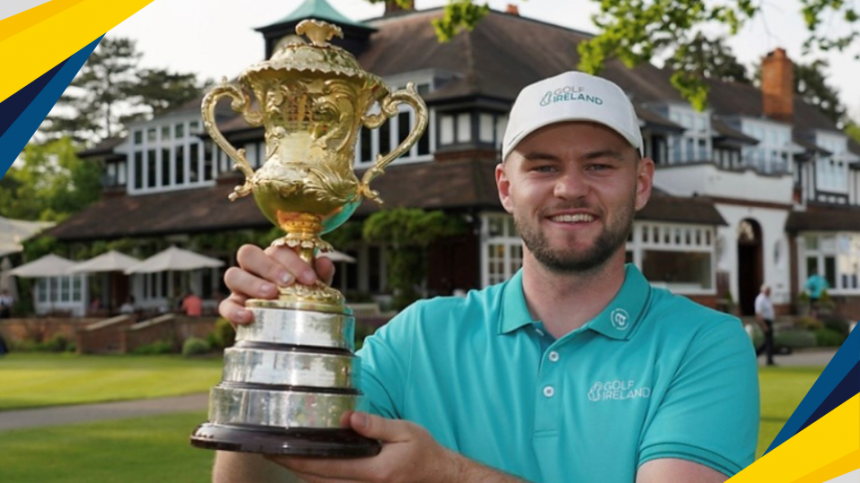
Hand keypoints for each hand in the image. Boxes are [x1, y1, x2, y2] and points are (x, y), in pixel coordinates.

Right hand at [218, 244, 335, 325]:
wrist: (290, 330)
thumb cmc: (301, 300)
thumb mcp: (314, 288)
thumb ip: (320, 274)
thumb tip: (325, 262)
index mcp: (274, 259)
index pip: (277, 250)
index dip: (293, 261)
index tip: (310, 278)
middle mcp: (253, 269)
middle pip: (248, 254)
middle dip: (269, 267)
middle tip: (287, 283)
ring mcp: (239, 288)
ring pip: (232, 274)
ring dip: (252, 283)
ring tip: (271, 295)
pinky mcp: (231, 307)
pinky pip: (225, 305)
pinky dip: (235, 310)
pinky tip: (249, 316)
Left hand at [271, 412, 461, 482]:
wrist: (438, 476)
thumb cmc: (422, 452)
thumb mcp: (406, 432)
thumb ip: (377, 426)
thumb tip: (350, 418)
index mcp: (373, 472)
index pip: (325, 467)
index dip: (297, 459)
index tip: (276, 449)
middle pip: (316, 480)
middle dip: (292, 466)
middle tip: (268, 450)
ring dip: (301, 472)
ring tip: (282, 455)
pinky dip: (316, 477)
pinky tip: (307, 464)